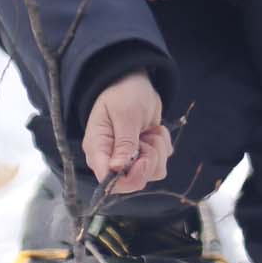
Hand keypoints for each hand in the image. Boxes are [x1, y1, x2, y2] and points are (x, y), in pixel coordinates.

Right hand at [82, 73, 171, 193]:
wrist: (134, 80)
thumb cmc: (124, 92)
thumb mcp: (125, 114)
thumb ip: (124, 143)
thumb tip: (116, 170)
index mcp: (98, 148)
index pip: (107, 180)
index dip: (128, 178)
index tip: (143, 160)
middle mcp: (110, 158)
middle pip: (132, 182)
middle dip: (148, 161)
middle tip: (148, 139)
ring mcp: (128, 158)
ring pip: (151, 173)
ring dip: (158, 151)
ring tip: (150, 131)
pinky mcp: (143, 155)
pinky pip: (160, 163)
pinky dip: (163, 147)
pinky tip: (154, 130)